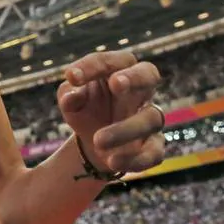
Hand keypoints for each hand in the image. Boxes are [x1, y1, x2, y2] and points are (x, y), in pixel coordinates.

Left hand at [56, 51, 166, 173]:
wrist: (92, 143)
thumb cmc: (84, 109)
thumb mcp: (71, 101)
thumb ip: (69, 95)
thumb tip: (70, 98)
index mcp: (118, 71)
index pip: (112, 61)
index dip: (93, 66)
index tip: (71, 76)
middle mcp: (140, 91)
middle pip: (149, 73)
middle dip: (134, 77)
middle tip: (116, 84)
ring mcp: (149, 117)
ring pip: (151, 117)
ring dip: (125, 129)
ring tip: (97, 141)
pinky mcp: (154, 145)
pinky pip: (154, 152)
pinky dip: (135, 159)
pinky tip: (113, 162)